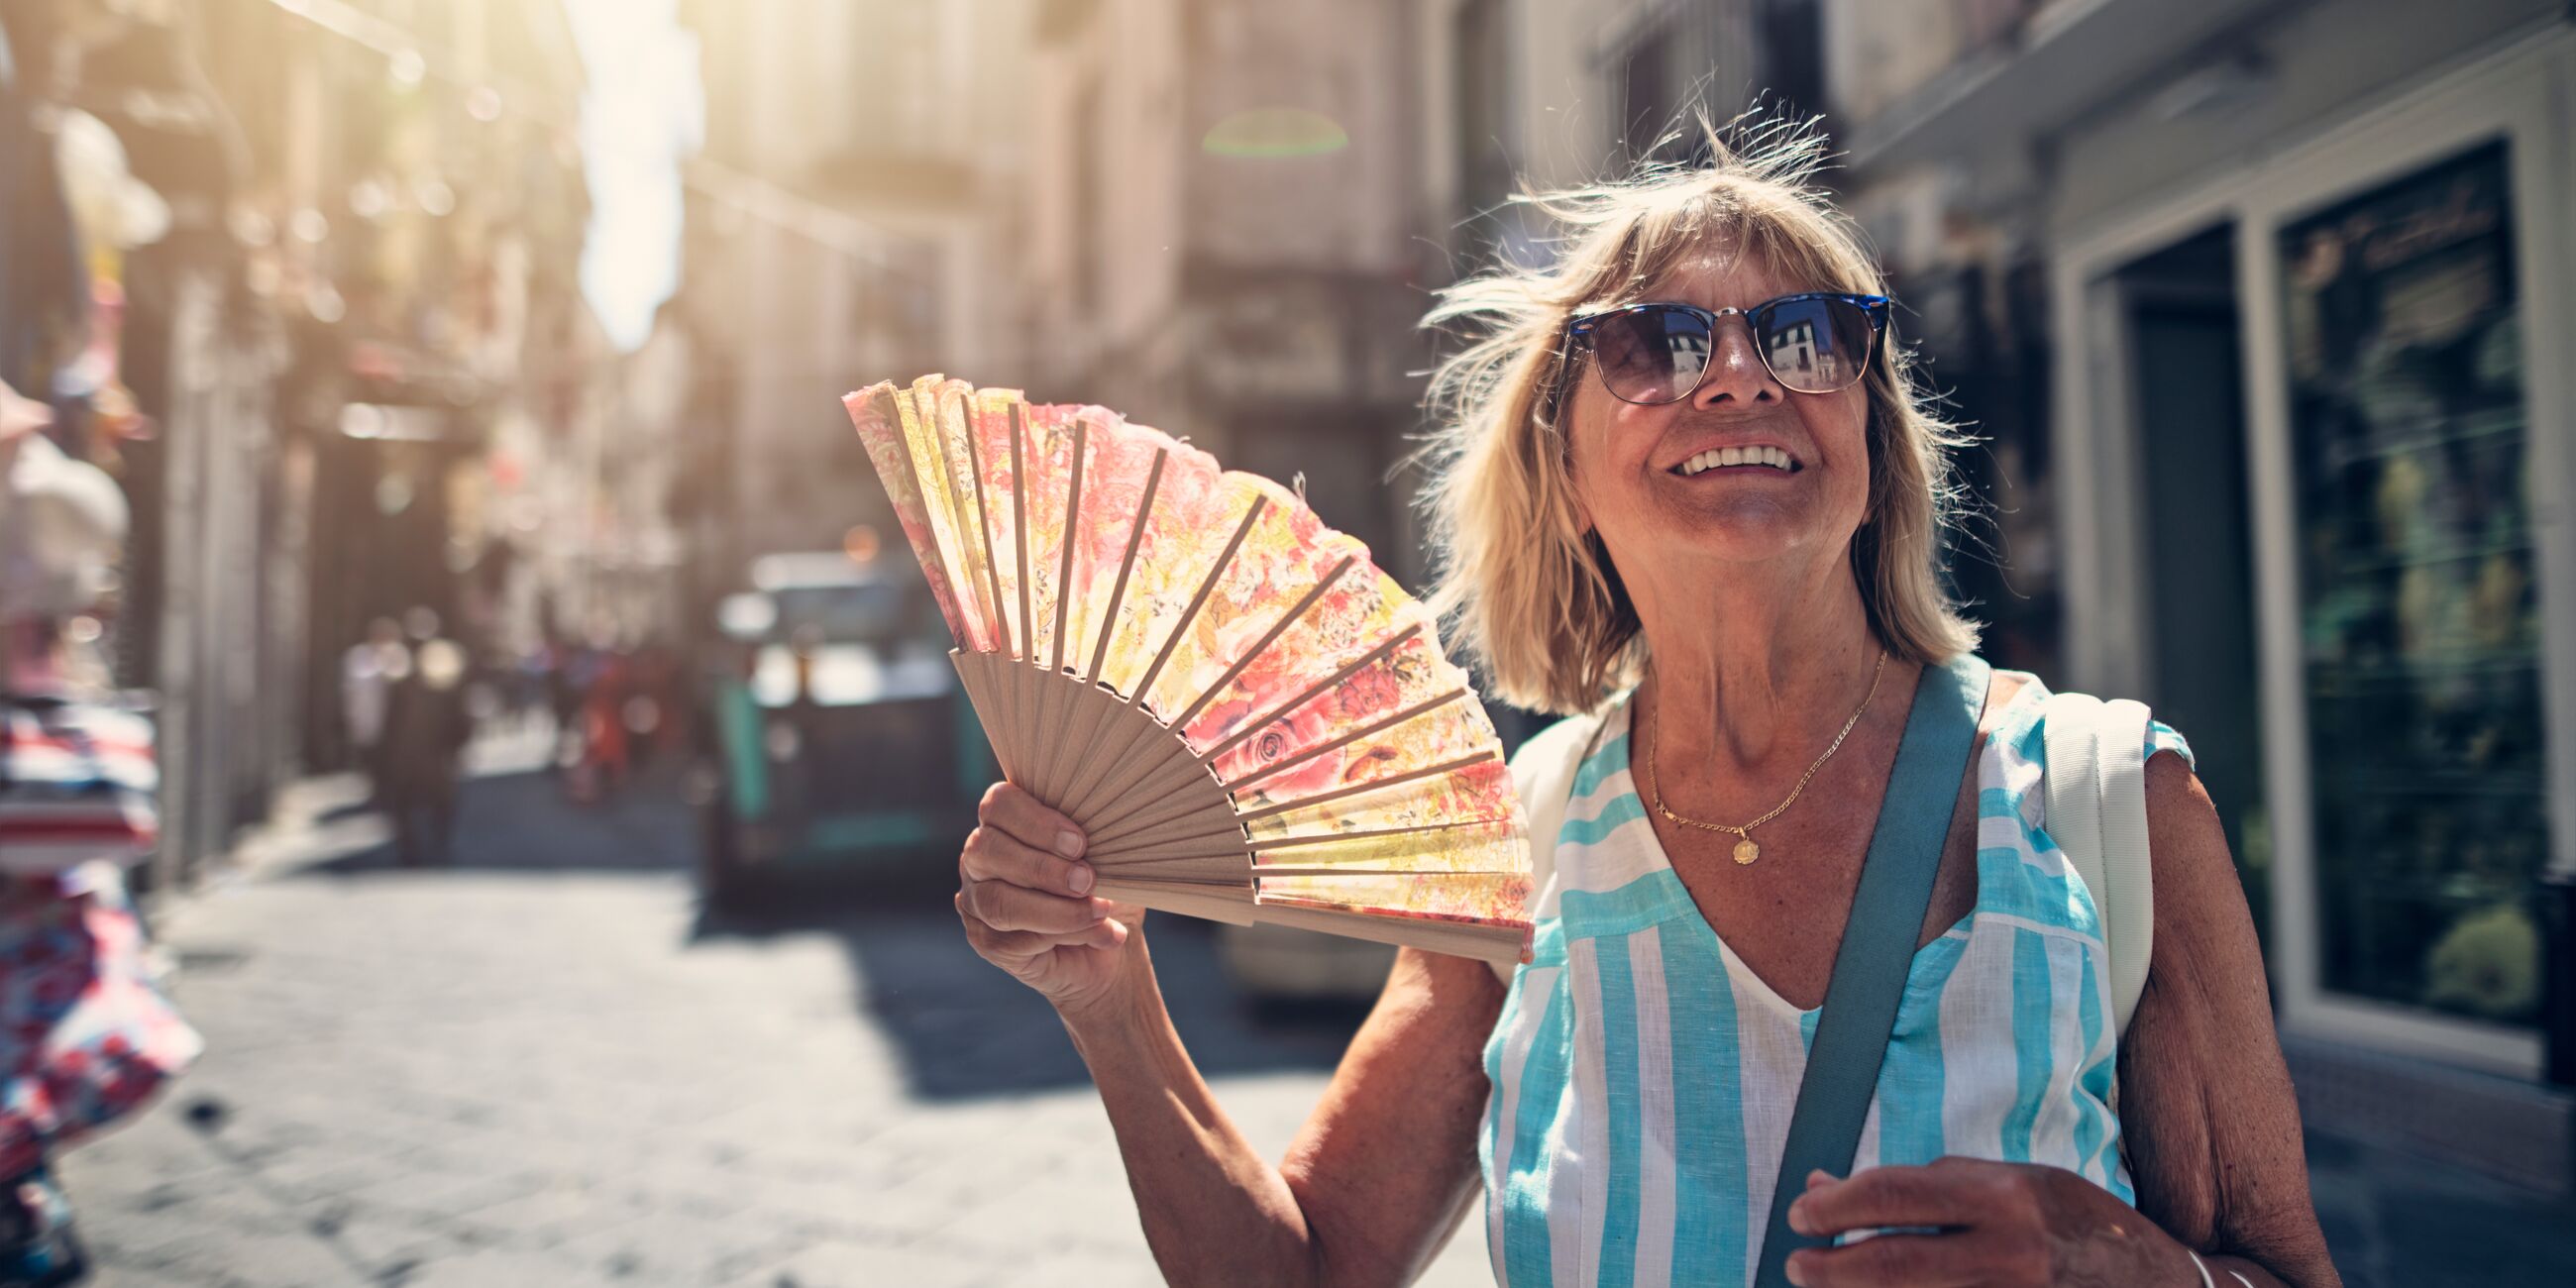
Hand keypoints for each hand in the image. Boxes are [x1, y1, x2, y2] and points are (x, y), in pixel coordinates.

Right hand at [955, 781, 1144, 1020]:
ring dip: (1054, 909)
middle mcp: (981, 856)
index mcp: (1007, 820)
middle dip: (1042, 867)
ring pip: (996, 900)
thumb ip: (1093, 840)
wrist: (1114, 947)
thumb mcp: (1106, 857)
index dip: (1035, 822)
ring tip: (1100, 911)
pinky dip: (1061, 935)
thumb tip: (1098, 838)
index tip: (1080, 844)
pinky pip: (1010, 938)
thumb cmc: (1107, 886)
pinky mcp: (985, 940)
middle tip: (1087, 881)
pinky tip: (1098, 934)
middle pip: (986, 848)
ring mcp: (976, 899)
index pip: (998, 804)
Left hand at [1783, 1157, 2200, 1285]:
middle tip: (1798, 1264)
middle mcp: (2009, 1253)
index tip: (1802, 1215)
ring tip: (1828, 1285)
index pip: (1892, 1195)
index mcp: (2004, 1197)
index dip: (1834, 1208)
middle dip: (1828, 1268)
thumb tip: (1830, 1184)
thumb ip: (1929, 1185)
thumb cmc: (2078, 1227)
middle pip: (1889, 1266)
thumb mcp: (2015, 1185)